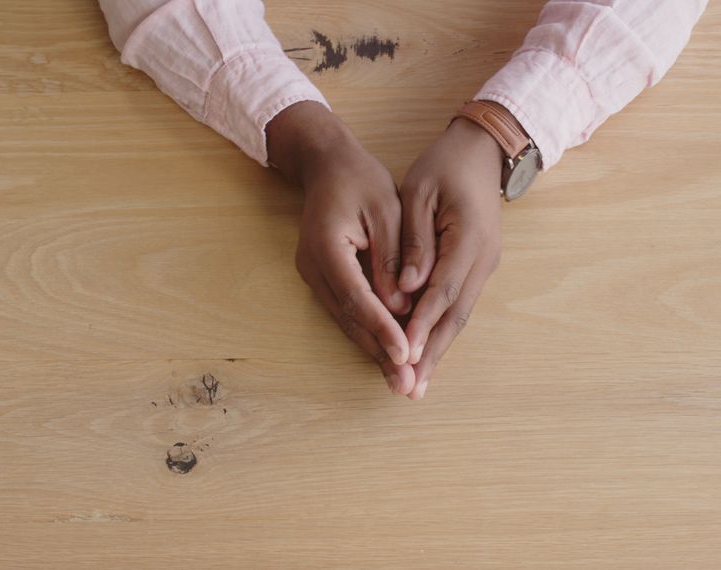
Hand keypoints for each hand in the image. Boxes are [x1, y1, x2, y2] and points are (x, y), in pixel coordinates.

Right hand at [267, 102, 416, 395]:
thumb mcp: (385, 210)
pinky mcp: (322, 278)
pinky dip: (369, 333)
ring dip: (374, 351)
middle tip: (406, 385)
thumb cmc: (360, 179)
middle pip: (350, 320)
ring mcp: (314, 275)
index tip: (406, 355)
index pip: (359, 297)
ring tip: (402, 381)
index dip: (384, 329)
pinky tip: (389, 354)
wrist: (326, 164)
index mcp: (327, 246)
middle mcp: (314, 267)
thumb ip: (393, 257)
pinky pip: (348, 311)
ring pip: (347, 321)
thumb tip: (401, 305)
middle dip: (380, 354)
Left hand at [397, 116, 503, 399]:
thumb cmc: (444, 166)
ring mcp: (484, 265)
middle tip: (411, 388)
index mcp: (468, 239)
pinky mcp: (478, 267)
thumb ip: (415, 242)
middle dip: (432, 355)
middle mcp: (482, 260)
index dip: (422, 326)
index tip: (404, 354)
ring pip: (459, 316)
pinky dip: (442, 331)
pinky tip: (427, 352)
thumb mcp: (421, 193)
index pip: (441, 292)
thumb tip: (407, 288)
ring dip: (438, 351)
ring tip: (417, 383)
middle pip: (455, 316)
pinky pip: (458, 305)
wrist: (481, 152)